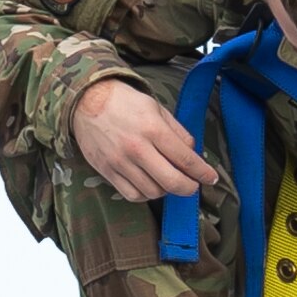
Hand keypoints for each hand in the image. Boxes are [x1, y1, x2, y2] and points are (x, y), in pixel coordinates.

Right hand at [70, 78, 219, 200]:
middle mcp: (137, 148)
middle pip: (171, 181)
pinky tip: (150, 185)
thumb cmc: (125, 102)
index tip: (210, 178)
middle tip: (193, 186)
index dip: (202, 173)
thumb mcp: (156, 108)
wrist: (86, 100)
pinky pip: (132, 195)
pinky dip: (145, 195)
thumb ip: (177, 132)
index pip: (186, 159)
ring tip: (168, 180)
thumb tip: (193, 153)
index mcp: (153, 129)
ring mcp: (120, 162)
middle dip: (188, 188)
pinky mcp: (107, 171)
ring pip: (153, 192)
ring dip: (166, 190)